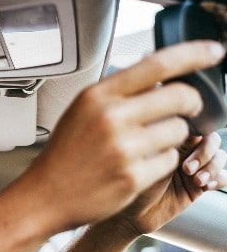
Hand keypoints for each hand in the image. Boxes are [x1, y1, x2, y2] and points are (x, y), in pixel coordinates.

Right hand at [21, 40, 226, 232]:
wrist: (43, 199)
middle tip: (191, 108)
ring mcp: (123, 150)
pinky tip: (141, 167)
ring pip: (178, 131)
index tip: (214, 52)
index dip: (195, 54)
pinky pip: (169, 161)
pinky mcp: (132, 178)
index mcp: (99, 96)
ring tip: (152, 145)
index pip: (160, 63)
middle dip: (193, 102)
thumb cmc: (63, 158)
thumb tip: (157, 73)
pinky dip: (162, 163)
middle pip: (180, 96)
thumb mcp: (81, 112)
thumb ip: (116, 92)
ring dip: (174, 137)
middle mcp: (111, 119)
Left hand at [116, 130, 226, 236]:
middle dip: (205, 152)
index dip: (199, 132)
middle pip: (211, 141)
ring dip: (212, 167)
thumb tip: (179, 128)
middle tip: (187, 169)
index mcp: (171, 142)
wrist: (131, 216)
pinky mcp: (199, 186)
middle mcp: (184, 153)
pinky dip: (219, 179)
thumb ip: (165, 145)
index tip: (192, 142)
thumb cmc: (132, 187)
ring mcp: (194, 169)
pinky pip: (220, 177)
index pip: (195, 127)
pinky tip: (207, 186)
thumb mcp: (146, 163)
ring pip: (218, 158)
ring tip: (197, 181)